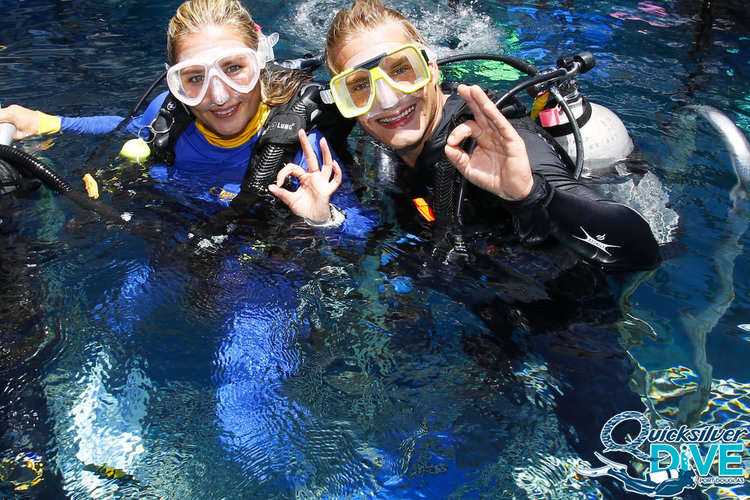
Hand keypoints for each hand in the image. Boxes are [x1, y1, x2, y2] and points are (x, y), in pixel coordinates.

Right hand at [0, 104, 40, 139]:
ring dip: (1, 117)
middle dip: (0, 120)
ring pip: (2, 112)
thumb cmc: (33, 128)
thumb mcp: (20, 135)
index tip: (0, 128)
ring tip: (3, 124)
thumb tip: (6, 136)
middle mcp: (11, 109)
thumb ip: (10, 136)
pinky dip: (4, 115)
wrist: (42, 122)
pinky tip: (7, 120)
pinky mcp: (15, 108)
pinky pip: (6, 111)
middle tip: (2, 126)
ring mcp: (13, 107)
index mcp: (11, 114)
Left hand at [268, 129, 342, 222]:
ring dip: (325, 153)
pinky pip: (335, 180)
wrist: (314, 219)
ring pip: (325, 164)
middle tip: (301, 132)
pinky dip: (337, 172)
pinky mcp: (328, 190)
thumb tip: (270, 187)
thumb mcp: (290, 201)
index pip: (293, 167)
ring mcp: (322, 182)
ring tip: (322, 141)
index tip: (278, 183)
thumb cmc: (304, 208)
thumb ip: (282, 194)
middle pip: (311, 157)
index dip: (283, 172)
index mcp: (304, 177)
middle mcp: (314, 176)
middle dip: (306, 145)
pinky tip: (334, 164)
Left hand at [444, 84, 533, 200]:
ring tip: (473, 89)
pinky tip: (486, 107)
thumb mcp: (469, 169)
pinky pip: (502, 125)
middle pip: (480, 112)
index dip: (458, 132)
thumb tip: (447, 147)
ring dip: (482, 101)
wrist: (511, 190)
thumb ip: (457, 158)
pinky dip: (494, 115)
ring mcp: (502, 135)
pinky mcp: (512, 140)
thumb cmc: (493, 179)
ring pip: (491, 114)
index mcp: (482, 138)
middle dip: (472, 99)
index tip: (452, 143)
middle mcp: (492, 133)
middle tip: (462, 87)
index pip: (468, 127)